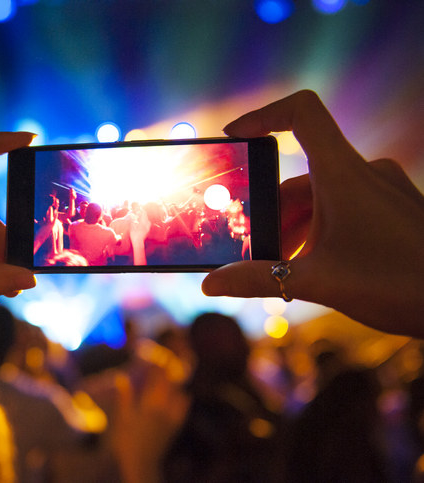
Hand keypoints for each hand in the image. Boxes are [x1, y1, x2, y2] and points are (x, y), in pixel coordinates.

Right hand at [111, 366, 188, 482]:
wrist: (142, 463)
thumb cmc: (127, 440)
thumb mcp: (122, 418)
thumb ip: (124, 397)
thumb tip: (121, 377)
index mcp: (148, 404)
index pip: (155, 380)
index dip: (157, 367)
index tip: (159, 356)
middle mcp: (162, 408)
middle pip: (169, 385)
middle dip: (169, 372)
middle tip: (169, 361)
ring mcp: (170, 418)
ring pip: (178, 395)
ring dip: (177, 385)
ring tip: (175, 377)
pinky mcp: (175, 427)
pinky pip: (183, 409)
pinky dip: (183, 400)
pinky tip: (183, 396)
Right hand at [202, 90, 423, 336]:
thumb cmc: (399, 285)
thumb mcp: (317, 283)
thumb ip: (257, 280)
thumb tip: (210, 284)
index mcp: (343, 175)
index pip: (301, 113)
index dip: (262, 115)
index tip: (234, 138)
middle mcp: (365, 173)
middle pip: (299, 176)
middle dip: (270, 213)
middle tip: (251, 247)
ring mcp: (382, 190)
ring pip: (321, 196)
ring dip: (294, 227)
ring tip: (282, 267)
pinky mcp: (394, 209)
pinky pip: (345, 207)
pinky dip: (320, 229)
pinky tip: (314, 266)